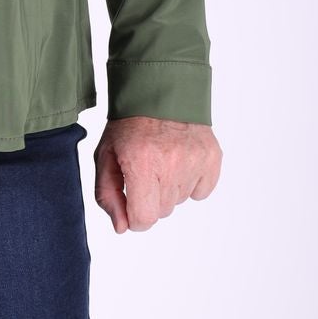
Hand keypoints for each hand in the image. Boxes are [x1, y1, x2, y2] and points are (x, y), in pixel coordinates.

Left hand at [93, 115, 221, 233]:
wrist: (160, 90)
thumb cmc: (129, 124)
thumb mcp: (104, 156)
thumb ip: (107, 195)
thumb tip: (121, 227)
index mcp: (141, 162)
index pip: (144, 218)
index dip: (134, 217)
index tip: (131, 203)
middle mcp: (171, 162)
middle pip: (162, 211)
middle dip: (150, 197)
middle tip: (145, 169)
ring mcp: (195, 160)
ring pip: (180, 201)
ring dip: (169, 188)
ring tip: (161, 160)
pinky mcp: (213, 158)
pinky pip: (201, 191)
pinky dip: (190, 182)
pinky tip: (179, 161)